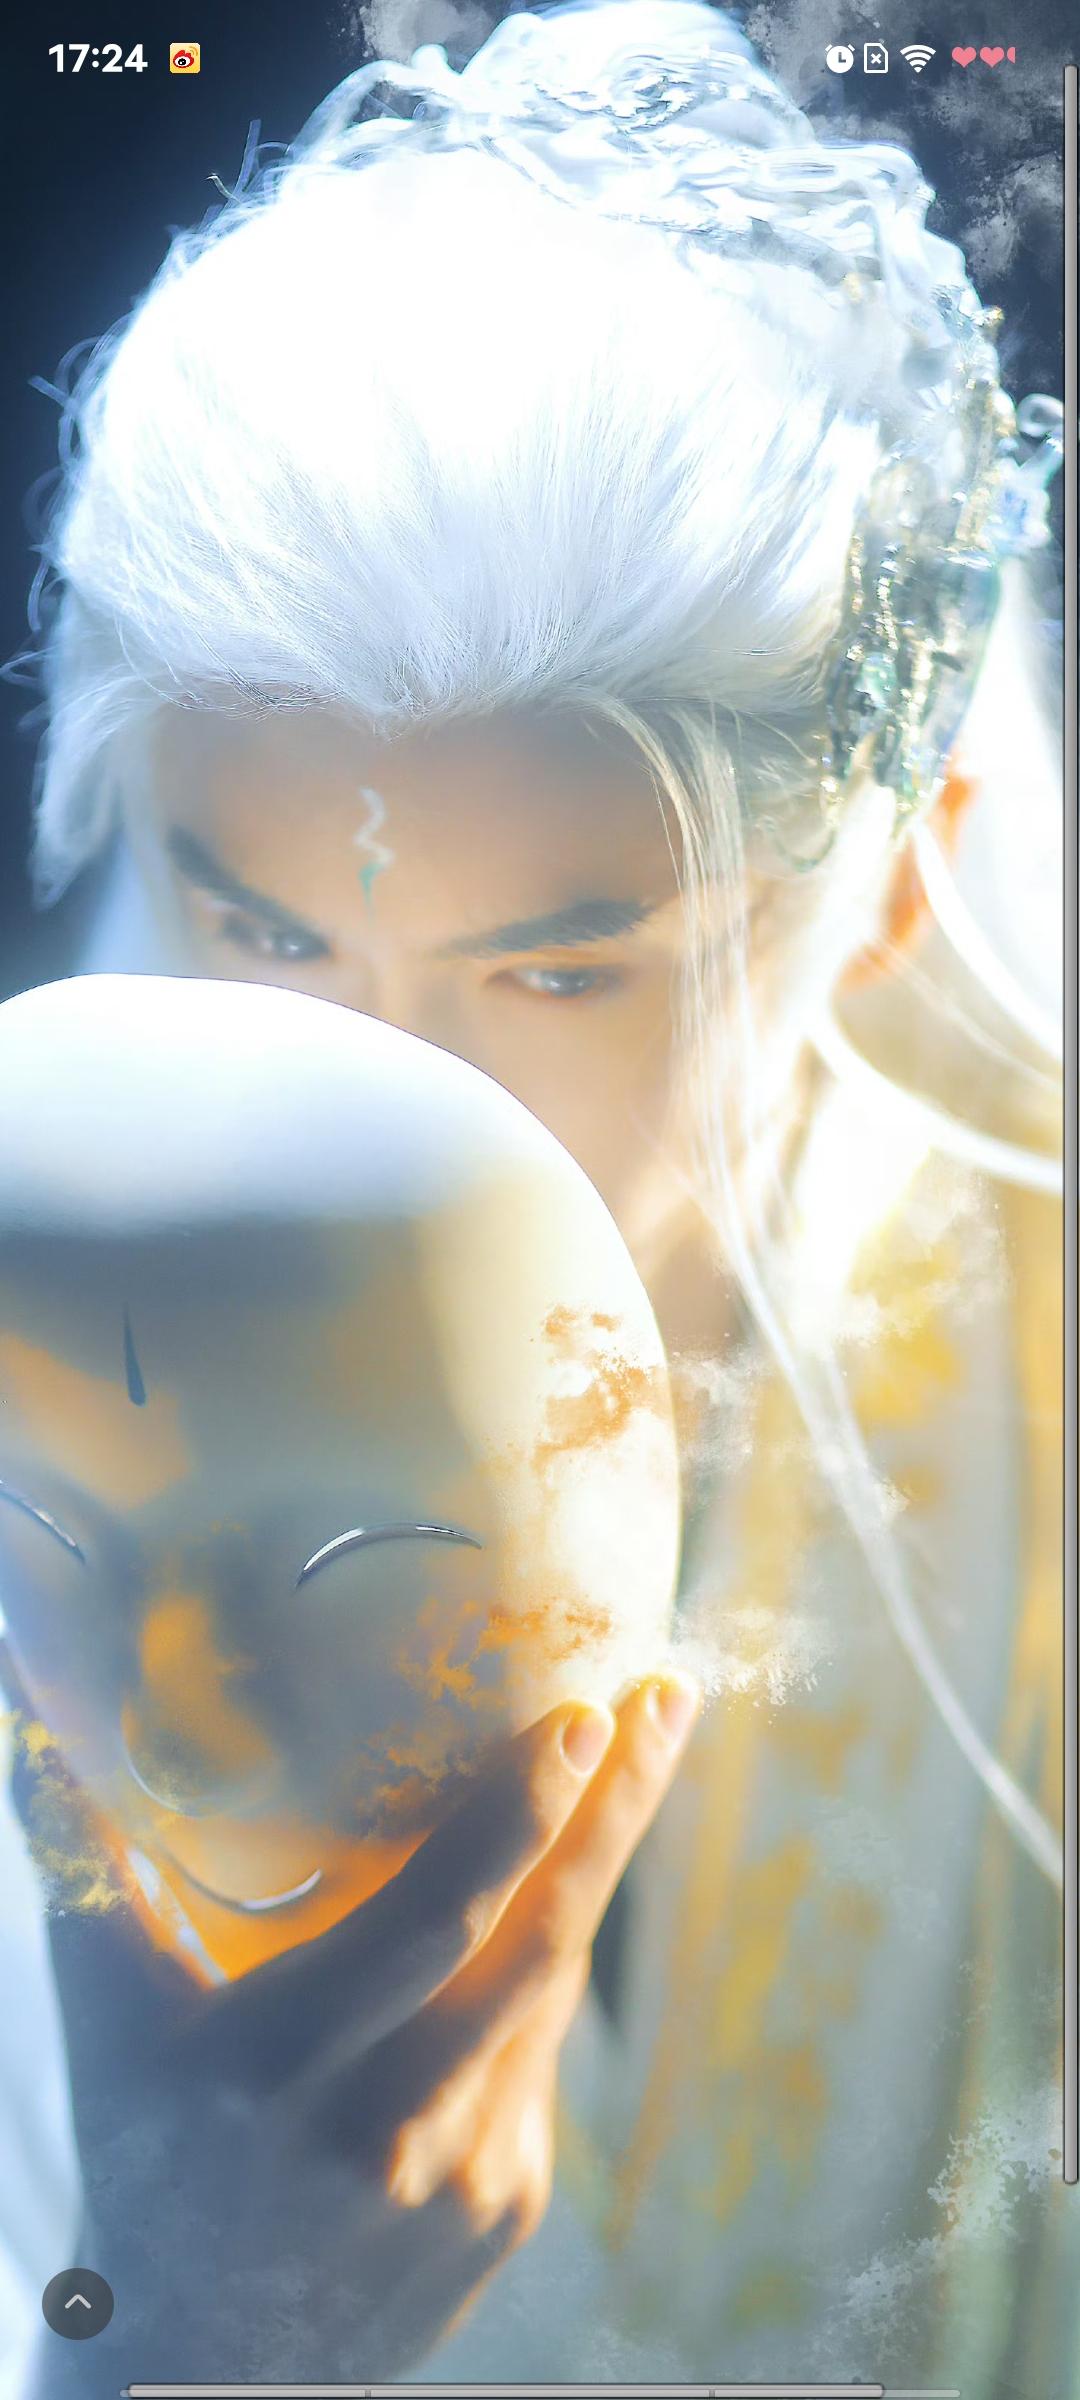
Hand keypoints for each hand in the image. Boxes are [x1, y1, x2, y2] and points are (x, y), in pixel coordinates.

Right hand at [31, 1672, 698, 2389]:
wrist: (196, 2370)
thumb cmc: (141, 2167)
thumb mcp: (108, 2028)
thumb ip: (93, 1875)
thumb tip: (37, 1727)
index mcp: (277, 2063)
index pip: (431, 1920)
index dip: (516, 1817)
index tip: (577, 1715)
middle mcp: (386, 2126)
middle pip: (537, 1940)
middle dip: (614, 1809)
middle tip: (666, 1696)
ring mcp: (465, 2178)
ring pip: (548, 1986)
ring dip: (594, 1867)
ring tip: (629, 1755)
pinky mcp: (508, 2207)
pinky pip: (536, 2051)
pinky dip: (537, 1966)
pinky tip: (538, 1899)